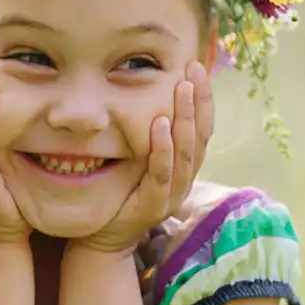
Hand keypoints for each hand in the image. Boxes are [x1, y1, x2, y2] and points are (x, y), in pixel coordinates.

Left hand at [78, 60, 212, 254]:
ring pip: (185, 153)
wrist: (102, 238)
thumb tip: (143, 92)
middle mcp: (184, 179)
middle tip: (194, 71)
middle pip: (200, 137)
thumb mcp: (137, 157)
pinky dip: (162, 149)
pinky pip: (161, 174)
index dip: (203, 98)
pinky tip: (160, 126)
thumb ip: (147, 133)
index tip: (196, 67)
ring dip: (185, 120)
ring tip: (182, 91)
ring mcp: (171, 194)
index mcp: (183, 166)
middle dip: (199, 101)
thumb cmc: (119, 192)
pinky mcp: (153, 206)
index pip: (201, 127)